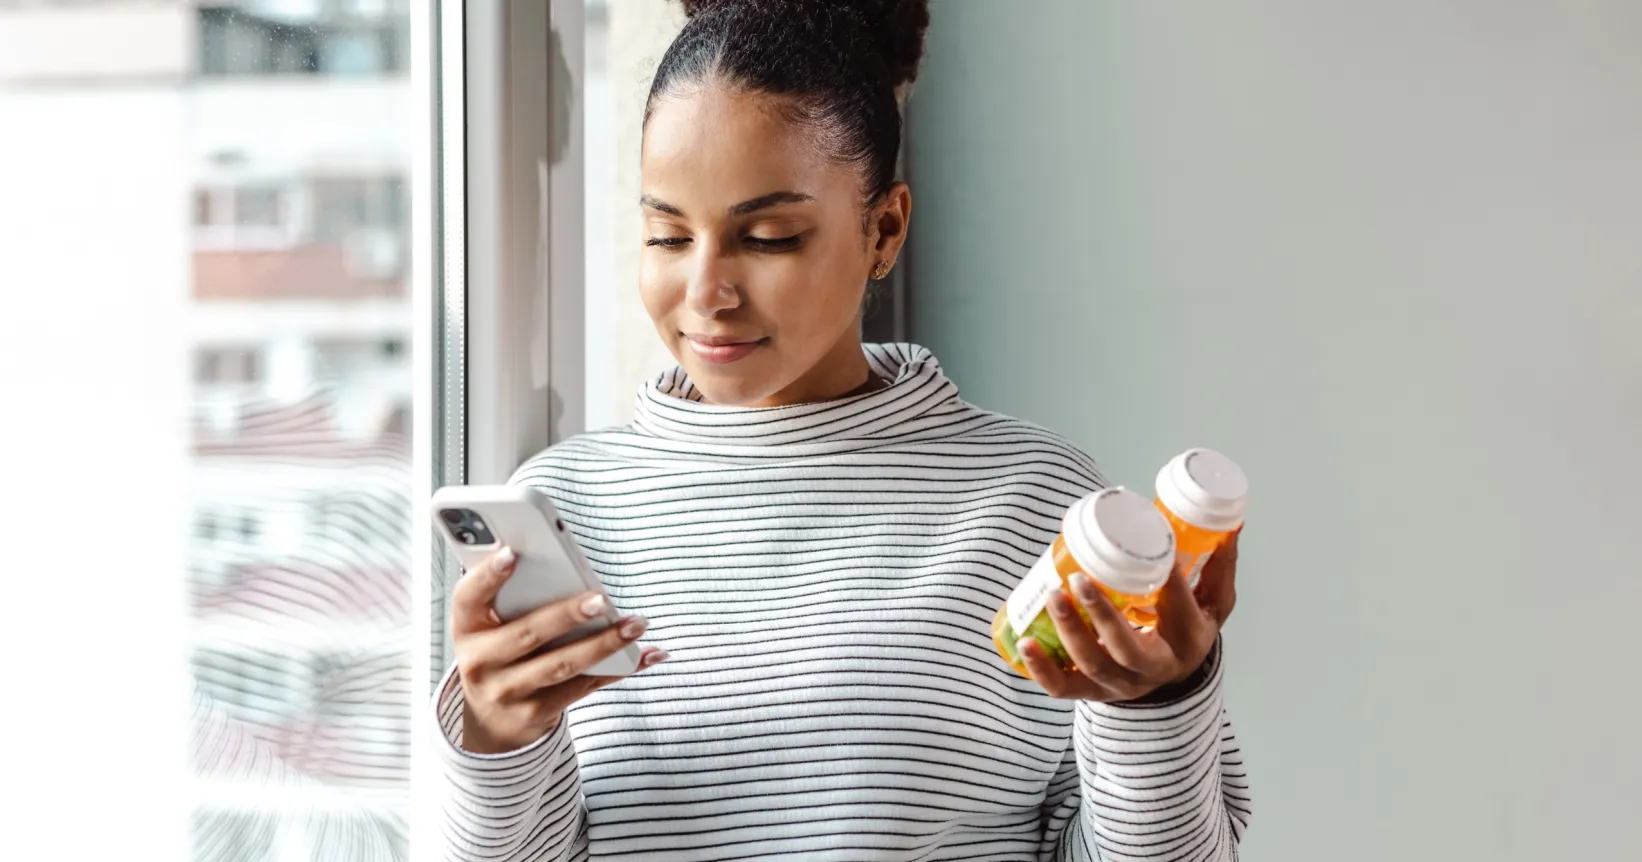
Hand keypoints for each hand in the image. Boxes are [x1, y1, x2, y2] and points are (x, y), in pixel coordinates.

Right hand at [451, 546, 667, 752]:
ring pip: (561, 665)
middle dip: (566, 615)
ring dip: (603, 644)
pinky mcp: (536, 714)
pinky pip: (583, 687)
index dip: (487, 576)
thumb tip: (564, 562)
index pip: (468, 598)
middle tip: (600, 599)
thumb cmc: (498, 653)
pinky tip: (647, 654)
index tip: (510, 553)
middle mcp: (480, 663)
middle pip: (527, 634)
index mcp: (466, 628)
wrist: (488, 721)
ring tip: (635, 624)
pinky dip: (618, 670)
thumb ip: (512, 596)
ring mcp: (507, 692)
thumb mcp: (488, 627)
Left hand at [1020, 529, 1239, 701]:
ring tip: (1052, 595)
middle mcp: (1156, 668)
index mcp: (1189, 640)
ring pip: (1094, 666)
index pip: (1179, 608)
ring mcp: (1122, 684)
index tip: (1153, 547)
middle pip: (1129, 649)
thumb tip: (1231, 522)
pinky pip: (1065, 689)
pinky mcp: (1094, 693)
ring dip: (1069, 633)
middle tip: (1079, 579)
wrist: (1174, 679)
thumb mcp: (1213, 602)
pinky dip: (1042, 669)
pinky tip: (1025, 643)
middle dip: (1102, 616)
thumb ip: (1218, 565)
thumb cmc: (1187, 629)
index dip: (1167, 580)